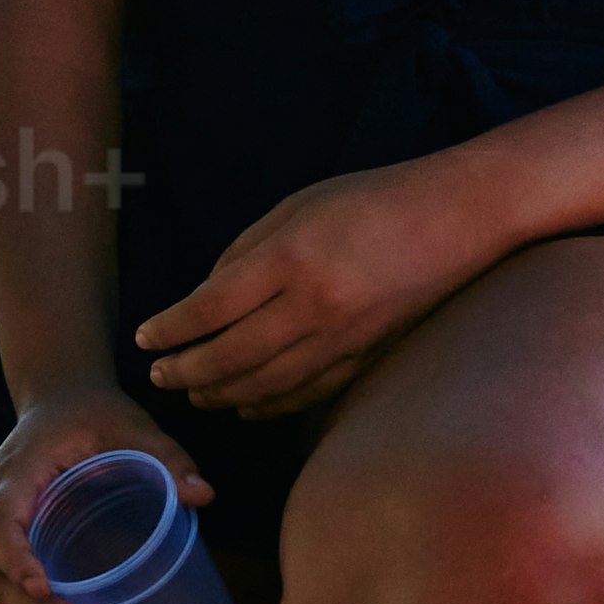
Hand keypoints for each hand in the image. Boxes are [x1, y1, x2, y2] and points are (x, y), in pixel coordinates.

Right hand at [0, 385, 208, 603]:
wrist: (60, 397)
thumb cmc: (92, 411)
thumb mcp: (130, 425)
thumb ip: (165, 456)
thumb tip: (203, 494)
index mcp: (17, 474)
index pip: (2, 524)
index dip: (17, 560)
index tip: (44, 589)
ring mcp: (1, 524)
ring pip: (2, 587)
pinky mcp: (16, 539)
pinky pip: (15, 585)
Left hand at [139, 160, 489, 424]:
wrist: (459, 218)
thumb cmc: (374, 198)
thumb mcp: (299, 205)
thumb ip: (246, 251)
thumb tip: (206, 300)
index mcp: (292, 259)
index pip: (212, 307)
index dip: (172, 328)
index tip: (144, 338)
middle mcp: (315, 306)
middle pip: (232, 356)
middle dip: (187, 371)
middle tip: (159, 376)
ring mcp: (344, 338)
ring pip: (267, 384)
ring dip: (222, 394)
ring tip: (193, 395)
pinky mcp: (367, 356)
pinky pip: (308, 393)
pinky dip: (270, 405)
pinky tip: (246, 406)